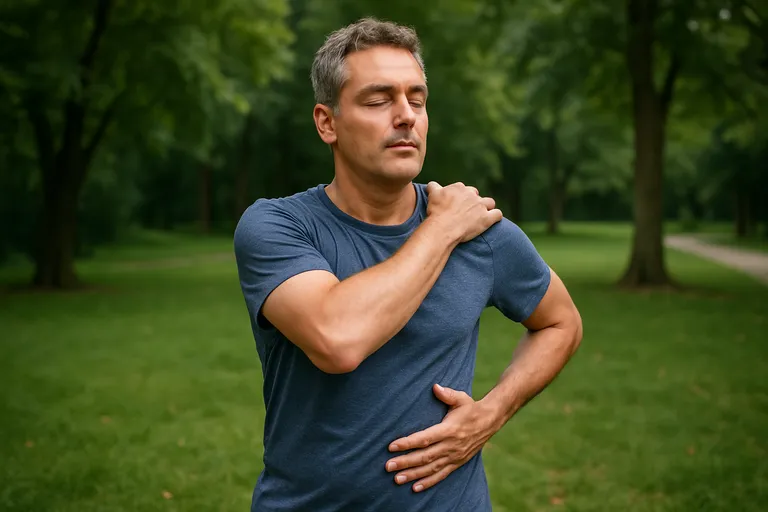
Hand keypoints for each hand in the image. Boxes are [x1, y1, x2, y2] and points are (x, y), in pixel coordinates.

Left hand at [385, 384, 499, 492]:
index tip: (392, 446)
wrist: (490, 421)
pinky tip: (415, 487)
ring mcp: (454, 456)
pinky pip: (441, 475)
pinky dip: (428, 482)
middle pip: (425, 456)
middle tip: (388, 466)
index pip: (425, 438)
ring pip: (431, 468)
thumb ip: (447, 394)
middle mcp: (451, 446)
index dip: (408, 443)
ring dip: (413, 474)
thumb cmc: (471, 408)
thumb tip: (435, 387)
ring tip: (397, 479)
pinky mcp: (457, 463)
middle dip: (405, 462)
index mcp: (449, 430)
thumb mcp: (461, 398)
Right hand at [425, 181, 501, 242]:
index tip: (456, 205)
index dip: (460, 197)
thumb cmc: (436, 211)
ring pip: (489, 202)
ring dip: (487, 207)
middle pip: (476, 195)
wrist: (443, 227)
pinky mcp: (486, 218)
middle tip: (466, 212)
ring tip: (481, 215)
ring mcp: (480, 206)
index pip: (463, 189)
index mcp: (459, 188)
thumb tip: (432, 184)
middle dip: (473, 202)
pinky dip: (495, 217)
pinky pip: (497, 215)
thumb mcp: (432, 195)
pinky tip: (491, 220)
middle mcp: (471, 194)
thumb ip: (434, 187)